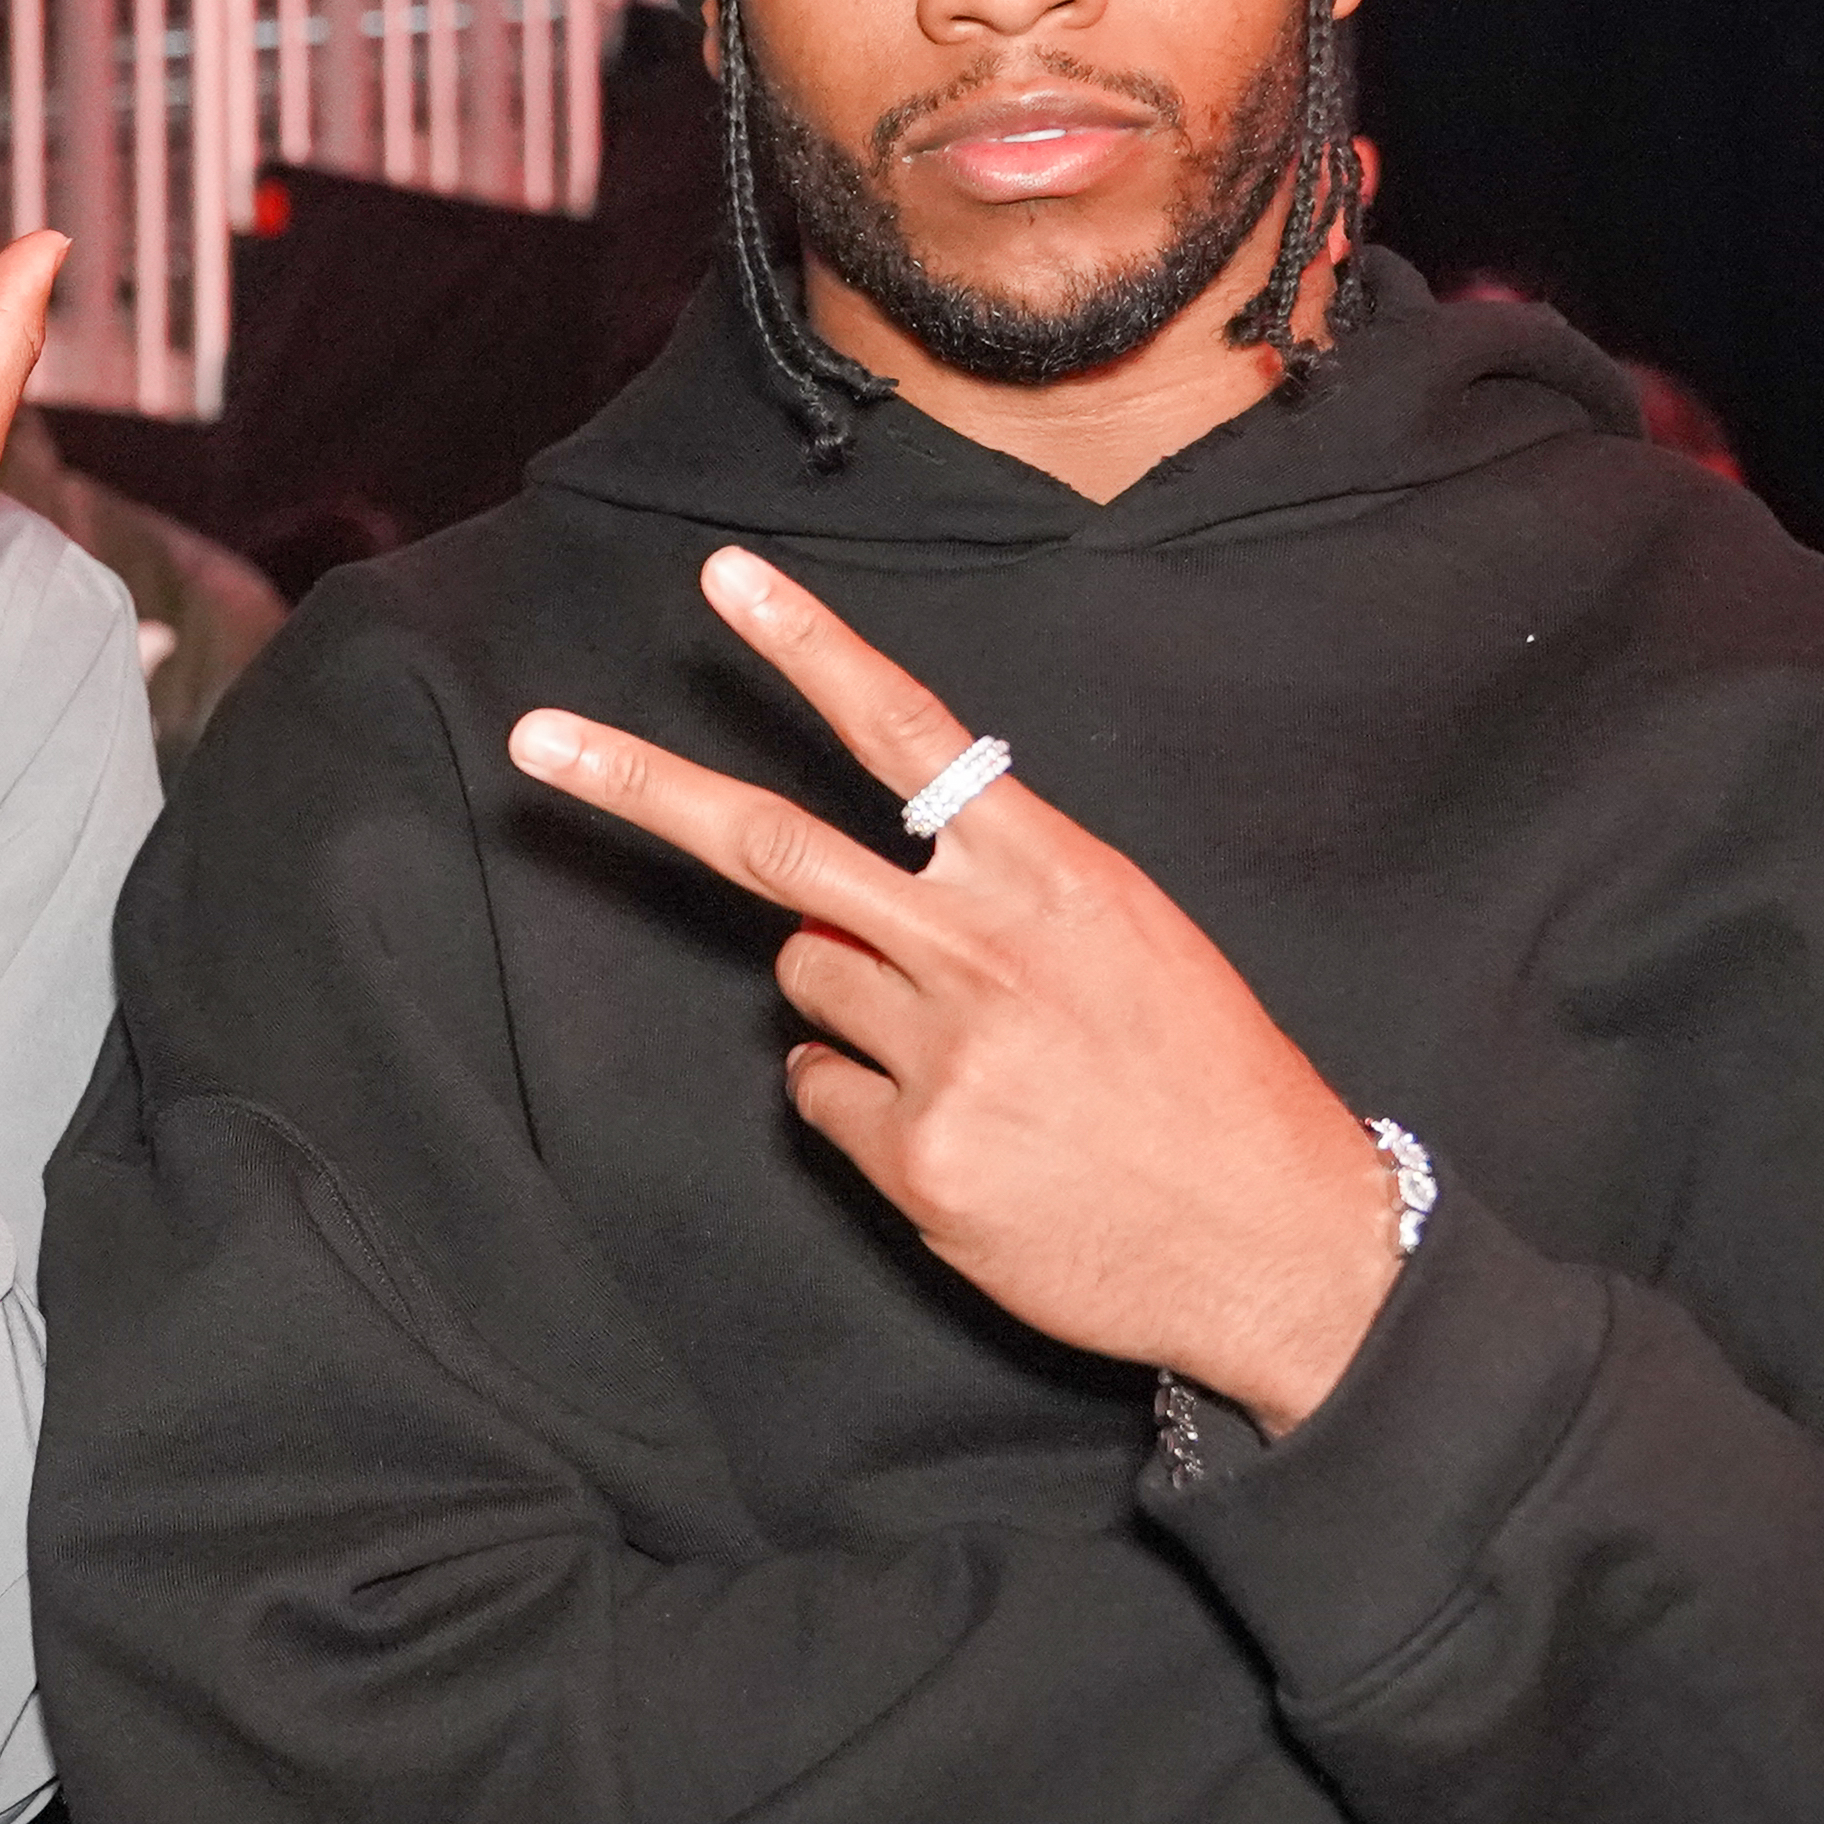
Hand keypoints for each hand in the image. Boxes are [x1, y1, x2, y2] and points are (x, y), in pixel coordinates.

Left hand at [510, 546, 1404, 1433]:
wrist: (1283, 1245)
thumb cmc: (1210, 1084)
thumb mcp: (1132, 939)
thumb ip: (1000, 892)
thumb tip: (858, 900)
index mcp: (1051, 872)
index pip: (909, 732)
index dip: (809, 650)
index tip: (724, 578)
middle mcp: (981, 946)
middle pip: (773, 850)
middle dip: (640, 787)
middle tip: (539, 738)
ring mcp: (940, 1054)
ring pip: (803, 983)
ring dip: (842, 1001)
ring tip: (961, 1056)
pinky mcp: (913, 1155)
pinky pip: (819, 1097)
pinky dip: (859, 1107)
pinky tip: (960, 1138)